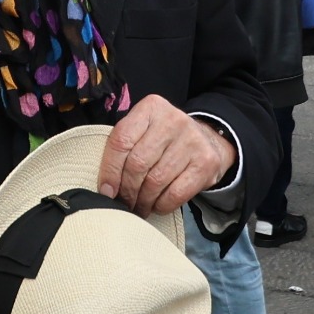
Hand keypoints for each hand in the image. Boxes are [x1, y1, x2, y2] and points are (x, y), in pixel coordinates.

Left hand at [97, 95, 234, 217]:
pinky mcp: (206, 162)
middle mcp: (173, 120)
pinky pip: (176, 193)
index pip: (121, 140)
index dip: (109, 169)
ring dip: (142, 200)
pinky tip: (156, 205)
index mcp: (151, 107)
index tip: (106, 190)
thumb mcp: (145, 129)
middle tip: (123, 202)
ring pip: (155, 181)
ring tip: (138, 206)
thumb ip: (125, 145)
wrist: (208, 139)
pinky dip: (161, 205)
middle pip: (138, 163)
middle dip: (126, 189)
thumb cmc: (165, 138)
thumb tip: (106, 187)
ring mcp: (192, 140)